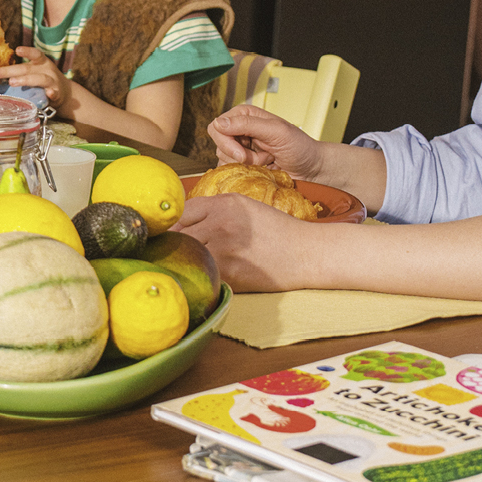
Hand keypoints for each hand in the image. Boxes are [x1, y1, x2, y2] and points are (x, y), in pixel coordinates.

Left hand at [0, 47, 83, 115]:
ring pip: (41, 79)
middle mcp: (46, 70)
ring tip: (12, 82)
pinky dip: (52, 93)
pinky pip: (54, 93)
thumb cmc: (43, 81)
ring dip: (26, 80)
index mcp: (40, 63)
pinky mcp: (57, 94)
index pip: (34, 54)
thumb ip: (20, 72)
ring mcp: (52, 82)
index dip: (27, 51)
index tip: (17, 50)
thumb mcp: (34, 72)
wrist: (65, 93)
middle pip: (27, 69)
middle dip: (9, 71)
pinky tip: (49, 94)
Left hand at [174, 194, 323, 292]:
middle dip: (174, 246)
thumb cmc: (276, 232)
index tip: (173, 238)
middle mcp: (220, 221)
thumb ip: (212, 212)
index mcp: (224, 203)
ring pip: (185, 255)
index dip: (174, 227)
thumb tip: (177, 226)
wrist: (308, 254)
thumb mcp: (245, 208)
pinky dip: (199, 277)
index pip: (180, 213)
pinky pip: (200, 273)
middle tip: (175, 256)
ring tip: (189, 267)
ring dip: (184, 263)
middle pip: (176, 234)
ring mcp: (222, 246)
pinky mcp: (227, 271)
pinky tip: (205, 278)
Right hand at [208, 104, 323, 178]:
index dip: (226, 142)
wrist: (311, 169)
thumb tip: (218, 122)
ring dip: (245, 166)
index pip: (217, 126)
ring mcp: (240, 149)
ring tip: (266, 161)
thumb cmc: (300, 147)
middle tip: (260, 159)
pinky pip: (229, 172)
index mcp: (245, 116)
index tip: (242, 155)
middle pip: (218, 145)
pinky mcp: (242, 166)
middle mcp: (240, 131)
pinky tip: (261, 170)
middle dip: (238, 156)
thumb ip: (248, 124)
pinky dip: (244, 174)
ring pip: (223, 160)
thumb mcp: (276, 131)